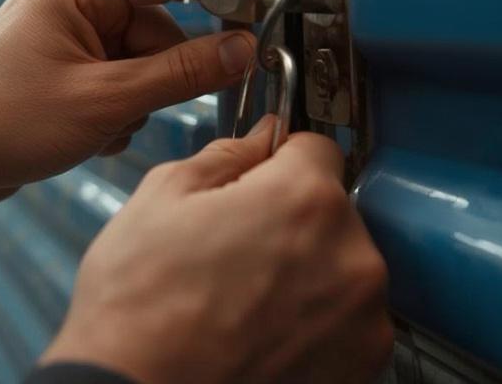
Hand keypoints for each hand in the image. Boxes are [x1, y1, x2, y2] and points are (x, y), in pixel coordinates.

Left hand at [0, 0, 256, 249]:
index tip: (259, 16)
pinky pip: (119, 84)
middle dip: (165, 74)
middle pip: (161, 27)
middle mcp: (71, 4)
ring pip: (143, 63)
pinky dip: (117, 113)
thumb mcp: (104, 101)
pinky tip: (88, 135)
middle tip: (149, 106)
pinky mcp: (63, 72)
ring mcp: (66, 39)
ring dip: (138, 101)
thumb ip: (180, 74)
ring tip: (100, 127)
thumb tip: (240, 50)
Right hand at [40, 117, 393, 382]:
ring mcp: (363, 315)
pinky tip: (264, 330)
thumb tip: (258, 141)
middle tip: (236, 250)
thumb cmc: (139, 310)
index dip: (279, 160)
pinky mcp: (362, 360)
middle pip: (331, 209)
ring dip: (308, 269)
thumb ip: (225, 157)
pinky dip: (315, 319)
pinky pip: (347, 316)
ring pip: (341, 263)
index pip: (316, 146)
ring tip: (246, 297)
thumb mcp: (162, 198)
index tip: (258, 181)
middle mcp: (351, 255)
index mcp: (305, 200)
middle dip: (291, 219)